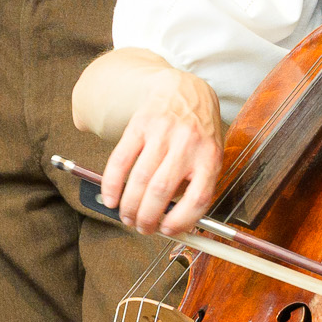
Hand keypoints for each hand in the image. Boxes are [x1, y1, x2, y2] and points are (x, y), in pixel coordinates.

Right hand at [95, 73, 225, 236]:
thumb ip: (195, 185)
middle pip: (162, 191)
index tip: (168, 231)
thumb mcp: (209, 156)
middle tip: (142, 228)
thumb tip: (172, 221)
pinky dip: (112, 184)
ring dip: (129, 206)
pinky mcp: (140, 125)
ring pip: (140, 180)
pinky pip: (121, 160)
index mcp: (210, 157)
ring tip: (127, 217)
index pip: (198, 198)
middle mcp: (187, 144)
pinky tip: (111, 199)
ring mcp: (162, 134)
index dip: (181, 221)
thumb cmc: (198, 131)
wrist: (185, 90)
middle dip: (147, 217)